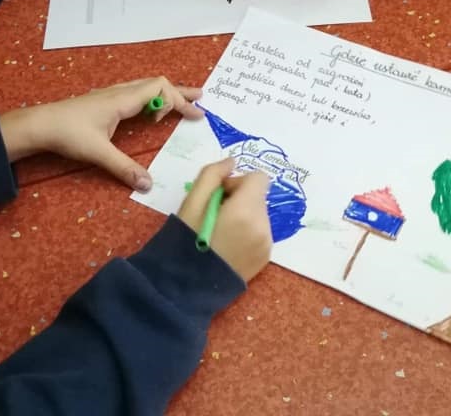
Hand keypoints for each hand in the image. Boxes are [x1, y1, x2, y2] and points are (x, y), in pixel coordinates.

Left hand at [0, 77, 203, 189]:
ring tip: (181, 104)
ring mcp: (111, 95)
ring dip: (166, 95)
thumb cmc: (68, 133)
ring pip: (146, 86)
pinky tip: (150, 113)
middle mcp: (119, 92)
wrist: (39, 125)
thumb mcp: (98, 153)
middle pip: (156, 84)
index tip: (191, 118)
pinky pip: (136, 93)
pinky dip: (151, 99)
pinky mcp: (104, 101)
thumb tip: (148, 184)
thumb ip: (124, 168)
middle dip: (180, 93)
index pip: (159, 90)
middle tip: (200, 100)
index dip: (178, 102)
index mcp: (122, 99)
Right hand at [178, 159, 271, 282]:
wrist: (185, 288)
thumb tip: (231, 162)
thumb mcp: (191, 203)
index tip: (219, 196)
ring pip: (260, 214)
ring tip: (220, 233)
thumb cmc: (184, 241)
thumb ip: (212, 175)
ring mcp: (266, 244)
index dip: (237, 182)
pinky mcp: (265, 259)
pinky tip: (227, 246)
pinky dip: (247, 233)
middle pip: (258, 197)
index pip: (259, 178)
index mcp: (245, 210)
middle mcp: (262, 226)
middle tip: (215, 215)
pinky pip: (260, 233)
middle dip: (239, 199)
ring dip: (244, 216)